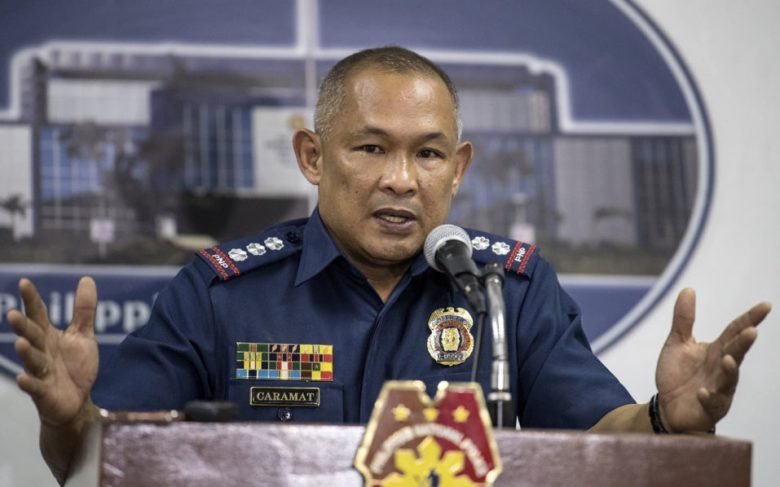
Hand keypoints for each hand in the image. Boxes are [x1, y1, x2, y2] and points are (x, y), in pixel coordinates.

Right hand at [7, 277, 98, 426]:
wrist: (77, 401)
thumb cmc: (76, 366)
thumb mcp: (83, 335)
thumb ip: (84, 310)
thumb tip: (86, 278)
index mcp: (49, 335)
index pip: (39, 315)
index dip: (32, 300)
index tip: (24, 282)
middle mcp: (41, 351)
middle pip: (32, 336)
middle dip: (22, 326)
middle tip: (13, 313)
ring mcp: (41, 371)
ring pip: (31, 359)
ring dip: (25, 351)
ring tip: (19, 342)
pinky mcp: (44, 392)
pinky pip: (35, 386)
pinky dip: (28, 382)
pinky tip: (22, 377)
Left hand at [655, 288, 770, 432]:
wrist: (666, 406)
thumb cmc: (677, 374)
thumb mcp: (677, 343)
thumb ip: (684, 319)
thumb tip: (689, 289)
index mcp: (716, 350)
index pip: (735, 331)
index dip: (750, 319)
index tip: (766, 305)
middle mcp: (721, 368)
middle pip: (735, 353)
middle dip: (743, 344)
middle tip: (751, 331)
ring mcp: (719, 389)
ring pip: (729, 379)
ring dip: (730, 370)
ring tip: (728, 359)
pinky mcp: (709, 408)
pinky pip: (711, 403)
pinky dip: (708, 397)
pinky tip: (702, 392)